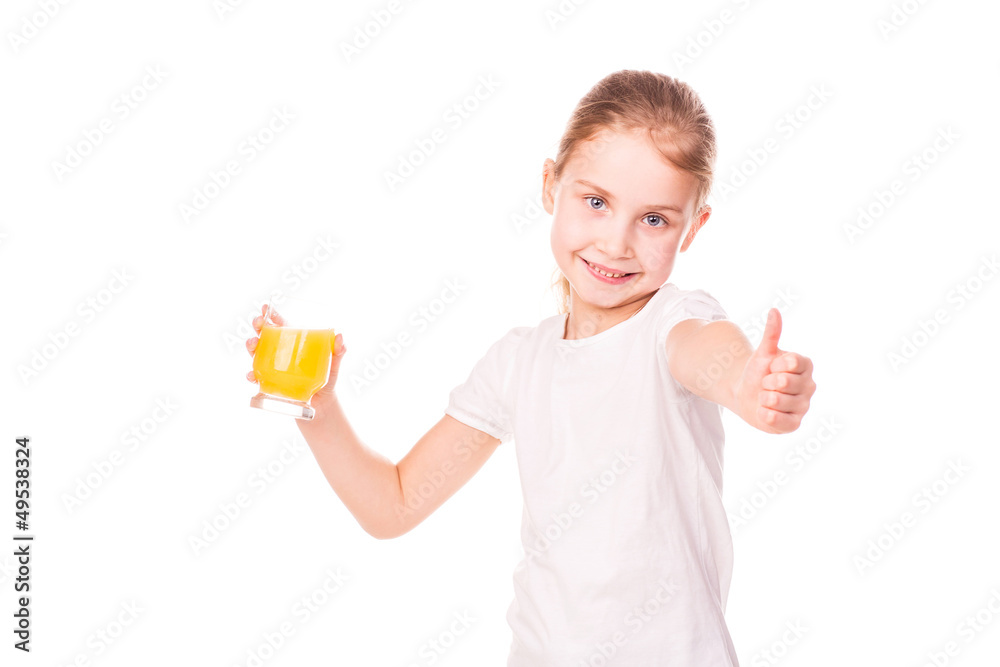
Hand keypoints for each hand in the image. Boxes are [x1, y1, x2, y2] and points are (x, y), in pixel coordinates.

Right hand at [245, 304, 345, 402]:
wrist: (322, 404)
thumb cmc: (327, 378)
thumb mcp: (334, 363)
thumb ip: (339, 350)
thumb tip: (340, 336)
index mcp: (293, 342)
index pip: (280, 324)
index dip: (271, 315)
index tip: (266, 307)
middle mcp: (279, 352)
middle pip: (264, 335)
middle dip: (257, 326)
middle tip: (258, 322)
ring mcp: (272, 367)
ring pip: (255, 353)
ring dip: (250, 346)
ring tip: (252, 344)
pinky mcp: (269, 383)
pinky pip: (256, 377)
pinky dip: (251, 375)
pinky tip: (252, 375)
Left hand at [734, 308, 815, 433]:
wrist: (746, 394)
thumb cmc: (758, 371)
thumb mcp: (763, 352)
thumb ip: (771, 333)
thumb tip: (774, 310)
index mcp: (805, 365)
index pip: (791, 363)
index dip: (775, 365)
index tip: (772, 367)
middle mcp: (809, 386)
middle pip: (784, 382)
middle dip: (766, 382)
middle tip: (766, 383)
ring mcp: (803, 406)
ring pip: (778, 401)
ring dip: (763, 398)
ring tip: (765, 396)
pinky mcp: (794, 424)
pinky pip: (778, 420)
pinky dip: (765, 414)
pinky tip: (763, 410)